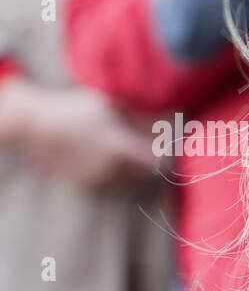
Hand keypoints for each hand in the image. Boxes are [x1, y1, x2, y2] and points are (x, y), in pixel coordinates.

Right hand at [0, 79, 161, 191]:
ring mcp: (98, 178)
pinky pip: (110, 181)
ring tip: (128, 150)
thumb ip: (138, 116)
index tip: (171, 149)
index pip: (157, 163)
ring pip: (128, 178)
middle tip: (154, 149)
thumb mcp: (108, 106)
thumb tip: (167, 116)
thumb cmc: (73, 110)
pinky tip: (106, 156)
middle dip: (152, 163)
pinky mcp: (85, 184)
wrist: (35, 126)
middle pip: (145, 173)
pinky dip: (115, 172)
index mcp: (120, 148)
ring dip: (134, 168)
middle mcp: (112, 168)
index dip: (167, 157)